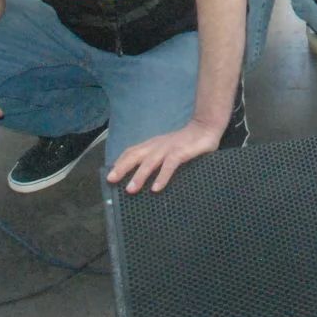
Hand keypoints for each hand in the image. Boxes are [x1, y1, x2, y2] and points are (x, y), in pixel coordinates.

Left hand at [107, 119, 223, 193]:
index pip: (131, 151)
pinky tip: (156, 188)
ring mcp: (168, 148)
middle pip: (135, 155)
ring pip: (150, 162)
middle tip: (111, 180)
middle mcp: (157, 145)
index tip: (110, 175)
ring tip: (131, 190)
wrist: (206, 127)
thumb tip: (145, 177)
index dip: (120, 162)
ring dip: (139, 176)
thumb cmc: (186, 142)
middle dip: (122, 168)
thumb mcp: (167, 149)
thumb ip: (157, 159)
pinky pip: (169, 165)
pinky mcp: (181, 152)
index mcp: (152, 145)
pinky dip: (162, 176)